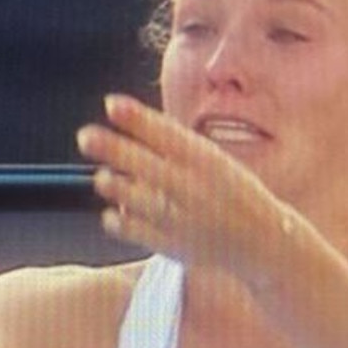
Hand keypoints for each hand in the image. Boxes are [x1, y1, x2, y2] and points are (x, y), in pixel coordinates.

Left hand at [77, 94, 295, 283]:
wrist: (262, 241)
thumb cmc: (230, 193)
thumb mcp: (214, 161)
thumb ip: (175, 145)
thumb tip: (128, 119)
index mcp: (206, 161)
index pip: (166, 134)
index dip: (137, 118)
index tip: (111, 104)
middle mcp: (193, 187)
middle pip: (143, 163)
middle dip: (111, 147)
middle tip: (85, 136)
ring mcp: (181, 217)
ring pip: (132, 197)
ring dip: (112, 183)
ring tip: (103, 178)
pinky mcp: (170, 244)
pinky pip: (132, 229)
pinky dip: (116, 219)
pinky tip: (114, 212)